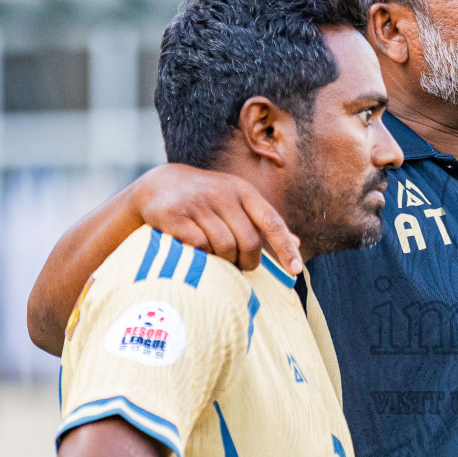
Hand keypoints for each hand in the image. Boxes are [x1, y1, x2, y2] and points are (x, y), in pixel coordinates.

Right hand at [131, 164, 301, 275]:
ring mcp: (198, 203)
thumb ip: (264, 222)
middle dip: (249, 261)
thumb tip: (298, 244)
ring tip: (219, 260)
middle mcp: (222, 194)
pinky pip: (199, 246)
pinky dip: (203, 256)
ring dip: (225, 261)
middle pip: (248, 241)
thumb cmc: (207, 200)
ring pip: (224, 247)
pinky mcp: (175, 215)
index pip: (271, 222)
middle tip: (242, 267)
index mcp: (243, 191)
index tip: (296, 270)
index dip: (285, 248)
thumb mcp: (237, 202)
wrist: (159, 185)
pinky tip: (198, 253)